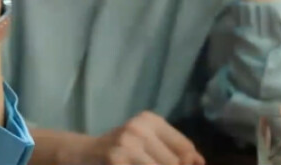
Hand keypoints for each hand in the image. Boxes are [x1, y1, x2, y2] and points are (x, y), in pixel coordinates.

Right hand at [65, 112, 203, 164]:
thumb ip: (174, 151)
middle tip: (153, 164)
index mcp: (150, 120)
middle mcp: (139, 128)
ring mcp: (126, 146)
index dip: (190, 164)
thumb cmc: (119, 151)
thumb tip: (200, 162)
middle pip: (176, 163)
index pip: (186, 149)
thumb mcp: (146, 143)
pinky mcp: (117, 161)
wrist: (80, 154)